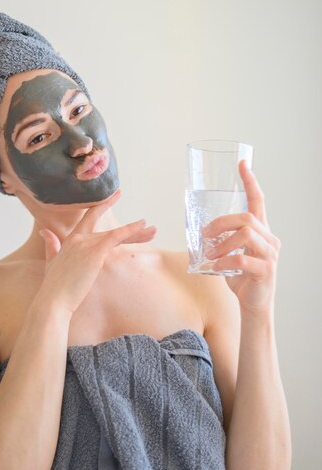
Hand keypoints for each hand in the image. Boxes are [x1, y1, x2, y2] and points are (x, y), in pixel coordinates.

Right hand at [37, 189, 156, 314]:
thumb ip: (51, 246)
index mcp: (70, 240)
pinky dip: (130, 230)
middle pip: (109, 230)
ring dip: (137, 233)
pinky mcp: (95, 252)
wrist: (53, 300)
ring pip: (116, 234)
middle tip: (147, 225)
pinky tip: (142, 226)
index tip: (115, 196)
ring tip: (153, 231)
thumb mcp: (51, 262)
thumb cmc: (54, 287)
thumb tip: (45, 232)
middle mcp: (78, 238)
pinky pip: (116, 236)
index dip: (103, 207)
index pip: (89, 218)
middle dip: (130, 229)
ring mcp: (86, 244)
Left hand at [202, 160, 280, 315]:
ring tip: (210, 253)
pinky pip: (243, 260)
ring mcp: (270, 255)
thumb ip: (221, 240)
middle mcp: (269, 240)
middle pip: (246, 218)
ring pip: (246, 234)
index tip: (242, 164)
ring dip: (223, 242)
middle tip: (205, 233)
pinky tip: (216, 267)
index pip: (258, 201)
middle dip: (222, 222)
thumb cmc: (241, 278)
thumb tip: (199, 232)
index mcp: (261, 232)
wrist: (254, 305)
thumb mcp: (230, 254)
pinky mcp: (265, 270)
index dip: (250, 182)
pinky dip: (225, 261)